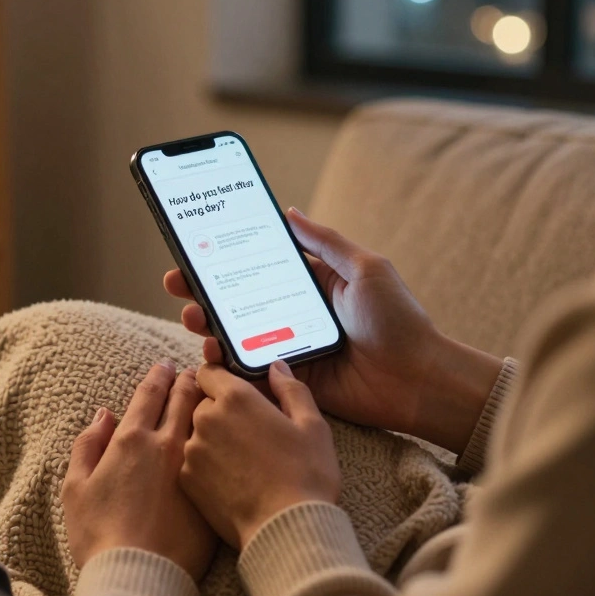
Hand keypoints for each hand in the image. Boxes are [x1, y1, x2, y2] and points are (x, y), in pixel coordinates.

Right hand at [62, 362, 217, 581]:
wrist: (138, 576)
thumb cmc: (99, 536)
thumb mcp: (76, 488)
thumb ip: (88, 445)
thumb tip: (104, 416)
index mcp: (131, 440)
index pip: (149, 394)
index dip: (157, 376)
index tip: (164, 366)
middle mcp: (166, 446)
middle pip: (184, 400)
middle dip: (189, 381)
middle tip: (195, 373)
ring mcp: (195, 469)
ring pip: (208, 422)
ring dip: (209, 404)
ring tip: (213, 398)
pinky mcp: (214, 492)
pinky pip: (224, 455)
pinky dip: (227, 438)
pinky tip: (231, 438)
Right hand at [163, 207, 502, 453]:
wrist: (417, 379)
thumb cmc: (398, 321)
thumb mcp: (365, 268)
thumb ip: (326, 242)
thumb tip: (288, 211)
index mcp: (309, 286)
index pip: (256, 267)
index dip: (223, 259)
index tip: (192, 248)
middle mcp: (292, 316)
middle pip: (235, 301)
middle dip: (202, 291)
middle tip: (177, 283)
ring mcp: (286, 350)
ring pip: (234, 335)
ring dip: (207, 324)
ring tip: (194, 317)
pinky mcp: (286, 383)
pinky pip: (247, 373)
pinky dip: (224, 364)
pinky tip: (210, 353)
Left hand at [180, 361, 341, 549]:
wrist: (285, 529)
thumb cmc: (306, 475)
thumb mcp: (312, 425)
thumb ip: (291, 389)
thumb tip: (276, 368)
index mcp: (236, 397)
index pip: (209, 372)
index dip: (220, 378)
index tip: (232, 390)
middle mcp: (205, 418)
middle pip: (202, 403)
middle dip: (219, 411)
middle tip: (246, 432)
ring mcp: (192, 451)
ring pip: (195, 434)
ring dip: (211, 439)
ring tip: (240, 460)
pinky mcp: (186, 480)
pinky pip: (191, 462)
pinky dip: (205, 466)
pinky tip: (229, 480)